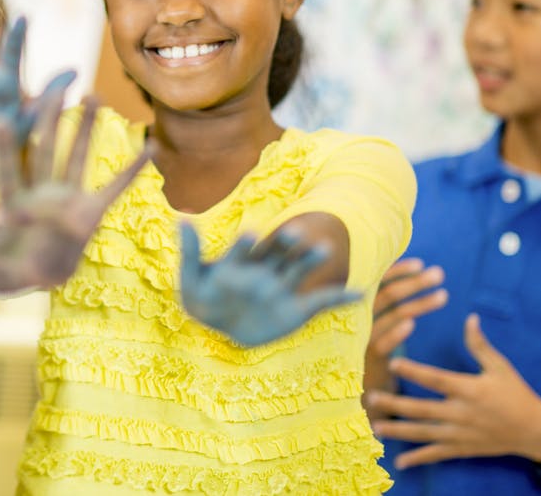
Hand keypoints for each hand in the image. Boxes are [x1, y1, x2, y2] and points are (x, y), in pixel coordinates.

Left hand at [0, 96, 153, 290]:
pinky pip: (114, 188)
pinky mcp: (89, 213)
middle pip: (45, 150)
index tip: (0, 116)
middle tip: (51, 87)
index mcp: (13, 201)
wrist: (31, 279)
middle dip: (48, 120)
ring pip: (77, 157)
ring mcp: (66, 200)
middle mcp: (40, 192)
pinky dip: (132, 171)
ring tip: (94, 96)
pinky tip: (150, 148)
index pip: (8, 170)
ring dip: (87, 129)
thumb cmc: (1, 266)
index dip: (5, 147)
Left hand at [179, 223, 360, 346]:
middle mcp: (266, 269)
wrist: (224, 322)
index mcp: (241, 260)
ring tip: (325, 248)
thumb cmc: (204, 296)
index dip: (246, 243)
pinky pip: (321, 302)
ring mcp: (283, 287)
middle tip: (296, 234)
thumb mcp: (193, 276)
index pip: (245, 249)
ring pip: (299, 271)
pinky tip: (358, 293)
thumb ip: (191, 251)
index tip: (250, 234)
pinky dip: (339, 298)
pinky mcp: (297, 308)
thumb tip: (182, 218)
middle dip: (286, 244)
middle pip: (277, 253)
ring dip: (310, 260)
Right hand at [364, 258, 447, 407]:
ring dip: (418, 304)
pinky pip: (380, 343)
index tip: (420, 263)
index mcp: (360, 311)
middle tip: (439, 274)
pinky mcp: (366, 361)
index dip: (397, 272)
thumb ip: (385, 311)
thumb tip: (406, 283)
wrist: (357, 399)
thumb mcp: (374, 332)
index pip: (377, 284)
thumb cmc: (371, 361)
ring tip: (444, 296)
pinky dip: (395, 332)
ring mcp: (361, 340)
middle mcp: (357, 321)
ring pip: (389, 316)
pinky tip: (411, 325)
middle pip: (385, 295)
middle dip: (413, 282)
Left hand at [367, 313, 540, 468]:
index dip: (414, 371)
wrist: (535, 430)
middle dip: (395, 404)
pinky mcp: (462, 449)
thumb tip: (469, 317)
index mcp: (469, 390)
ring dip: (398, 431)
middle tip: (370, 398)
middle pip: (422, 409)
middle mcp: (461, 413)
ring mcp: (460, 434)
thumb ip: (480, 345)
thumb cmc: (516, 394)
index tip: (392, 362)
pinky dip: (417, 459)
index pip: (436, 380)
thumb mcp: (500, 367)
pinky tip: (398, 463)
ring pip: (424, 434)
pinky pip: (436, 455)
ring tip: (375, 427)